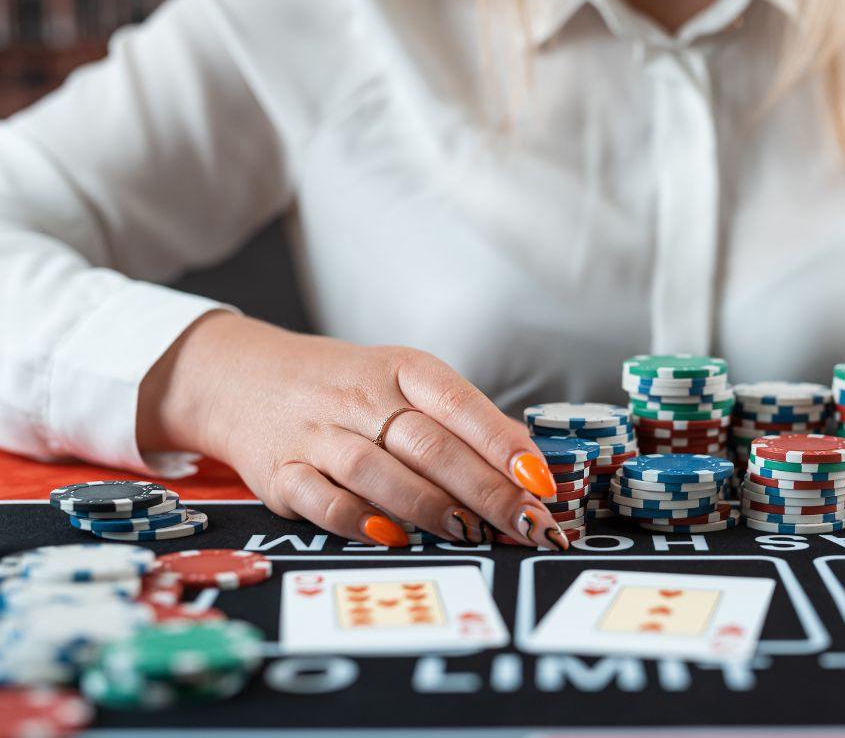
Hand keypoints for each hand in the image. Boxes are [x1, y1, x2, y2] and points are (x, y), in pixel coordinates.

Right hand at [137, 312, 567, 548]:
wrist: (243, 377)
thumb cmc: (347, 387)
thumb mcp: (405, 383)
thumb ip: (462, 421)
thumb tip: (529, 469)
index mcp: (402, 369)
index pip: (460, 404)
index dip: (504, 445)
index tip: (541, 483)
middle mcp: (361, 397)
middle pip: (430, 445)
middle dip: (485, 491)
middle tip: (526, 525)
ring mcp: (318, 435)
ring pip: (378, 471)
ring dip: (429, 506)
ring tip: (470, 533)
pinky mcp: (280, 473)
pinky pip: (321, 498)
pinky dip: (357, 519)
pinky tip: (392, 536)